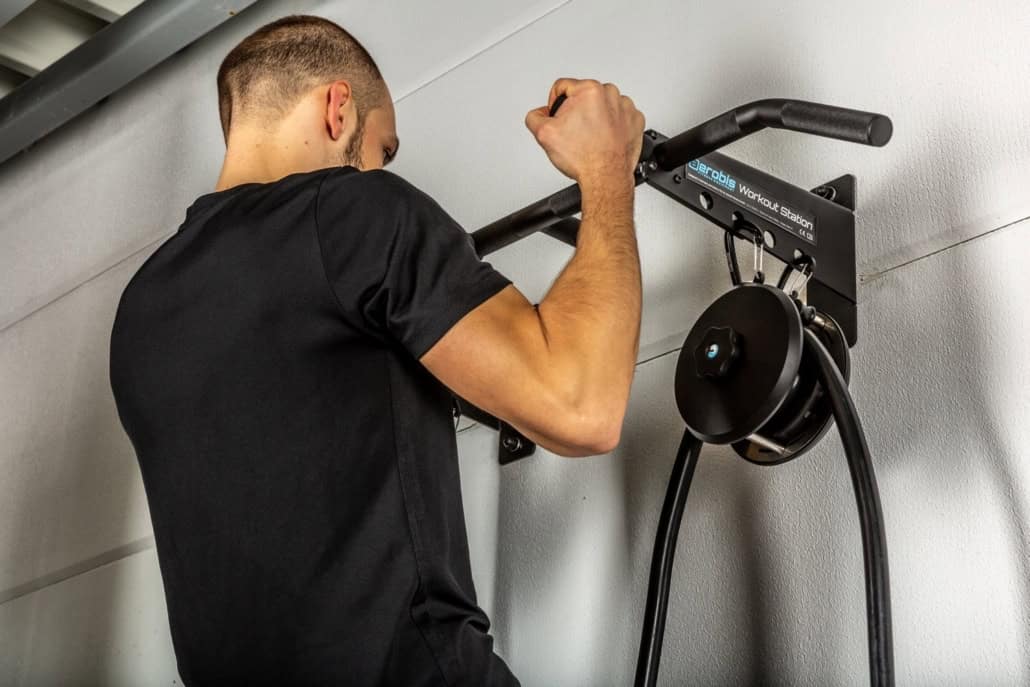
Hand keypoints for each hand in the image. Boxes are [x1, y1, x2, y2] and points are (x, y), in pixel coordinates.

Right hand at [524, 78, 644, 184]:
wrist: (606, 177)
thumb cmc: (583, 158)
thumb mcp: (544, 134)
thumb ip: (535, 116)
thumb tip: (539, 113)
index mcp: (589, 90)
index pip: (562, 86)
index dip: (555, 104)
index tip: (559, 118)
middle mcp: (610, 94)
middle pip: (584, 96)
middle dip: (577, 111)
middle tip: (575, 132)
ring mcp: (625, 107)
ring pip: (602, 105)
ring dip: (595, 117)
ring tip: (591, 137)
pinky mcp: (635, 120)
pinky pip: (619, 116)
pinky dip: (612, 126)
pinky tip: (604, 138)